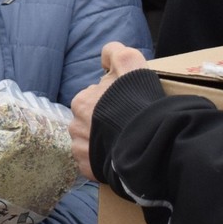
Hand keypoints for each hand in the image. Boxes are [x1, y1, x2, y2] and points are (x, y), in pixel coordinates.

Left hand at [69, 42, 148, 179]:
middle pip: (90, 122)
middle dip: (105, 123)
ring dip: (104, 142)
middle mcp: (74, 126)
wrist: (148, 142)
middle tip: (127, 125)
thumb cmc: (138, 102)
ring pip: (91, 143)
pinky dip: (105, 161)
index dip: (111, 102)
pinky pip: (94, 164)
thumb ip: (115, 53)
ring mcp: (80, 150)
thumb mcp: (130, 64)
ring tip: (125, 142)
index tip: (126, 107)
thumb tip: (105, 54)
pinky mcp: (88, 170)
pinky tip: (121, 156)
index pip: (93, 100)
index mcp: (81, 102)